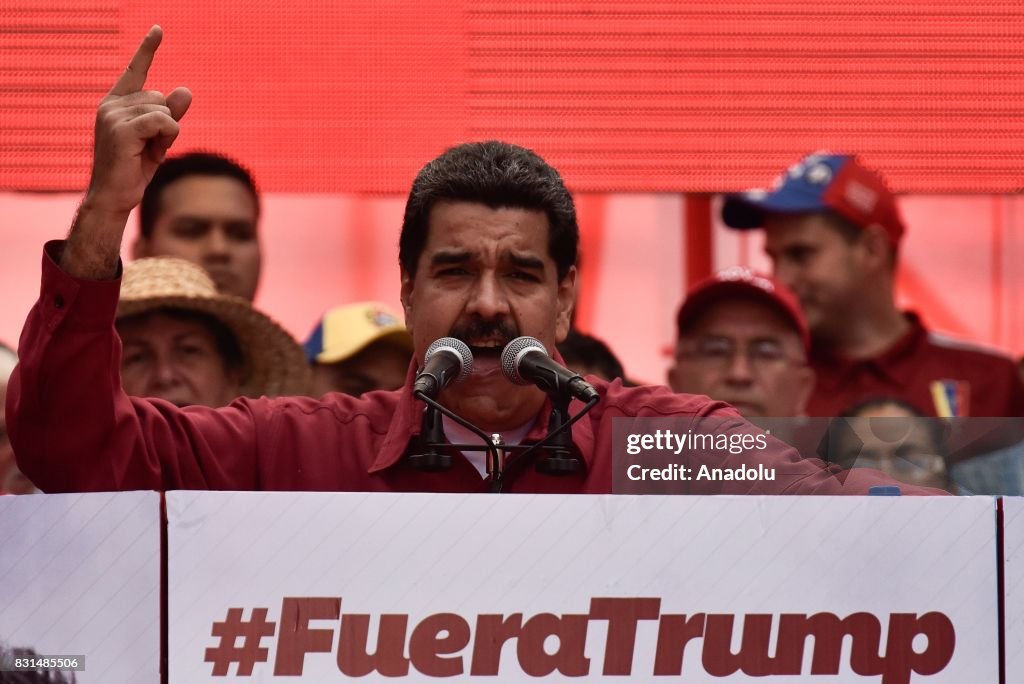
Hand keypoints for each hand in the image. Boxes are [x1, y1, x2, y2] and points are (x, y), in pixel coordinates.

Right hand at [63, 26, 190, 278]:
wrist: (115, 196)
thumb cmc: (135, 168)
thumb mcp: (160, 138)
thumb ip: (172, 114)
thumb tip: (185, 89)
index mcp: (117, 103)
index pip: (136, 71)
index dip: (148, 49)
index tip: (159, 29)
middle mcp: (112, 105)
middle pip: (160, 97)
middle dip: (167, 123)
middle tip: (151, 146)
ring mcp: (113, 115)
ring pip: (164, 111)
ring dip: (167, 133)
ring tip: (147, 151)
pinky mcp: (121, 129)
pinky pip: (163, 121)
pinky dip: (168, 136)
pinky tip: (151, 150)